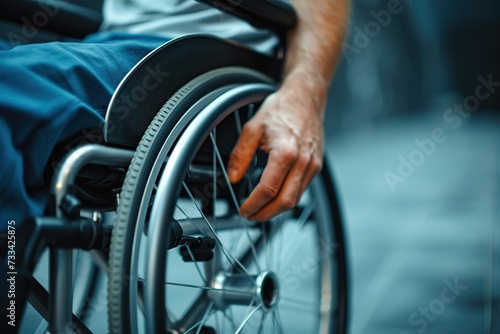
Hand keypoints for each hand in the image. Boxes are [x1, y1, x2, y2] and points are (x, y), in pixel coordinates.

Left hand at [227, 75, 326, 220]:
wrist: (306, 97)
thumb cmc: (281, 109)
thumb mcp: (252, 128)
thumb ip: (240, 155)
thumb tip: (232, 178)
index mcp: (285, 152)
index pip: (268, 189)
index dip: (253, 204)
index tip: (243, 209)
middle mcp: (303, 161)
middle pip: (285, 202)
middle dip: (265, 214)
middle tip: (250, 215)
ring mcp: (312, 165)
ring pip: (295, 200)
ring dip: (276, 209)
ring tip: (260, 209)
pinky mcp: (317, 166)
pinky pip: (302, 190)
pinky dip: (287, 198)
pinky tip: (275, 197)